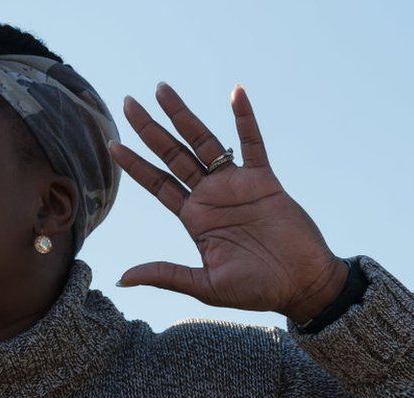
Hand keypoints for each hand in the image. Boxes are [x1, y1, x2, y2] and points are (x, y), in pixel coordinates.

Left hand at [109, 83, 347, 323]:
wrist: (302, 286)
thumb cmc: (256, 290)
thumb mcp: (204, 285)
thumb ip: (165, 275)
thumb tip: (123, 278)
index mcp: (194, 218)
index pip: (157, 184)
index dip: (135, 164)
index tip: (112, 143)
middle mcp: (210, 196)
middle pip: (172, 154)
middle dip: (149, 129)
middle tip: (128, 102)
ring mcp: (236, 185)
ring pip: (204, 142)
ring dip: (183, 116)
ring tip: (162, 90)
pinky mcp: (265, 181)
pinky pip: (253, 144)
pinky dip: (245, 119)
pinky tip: (235, 93)